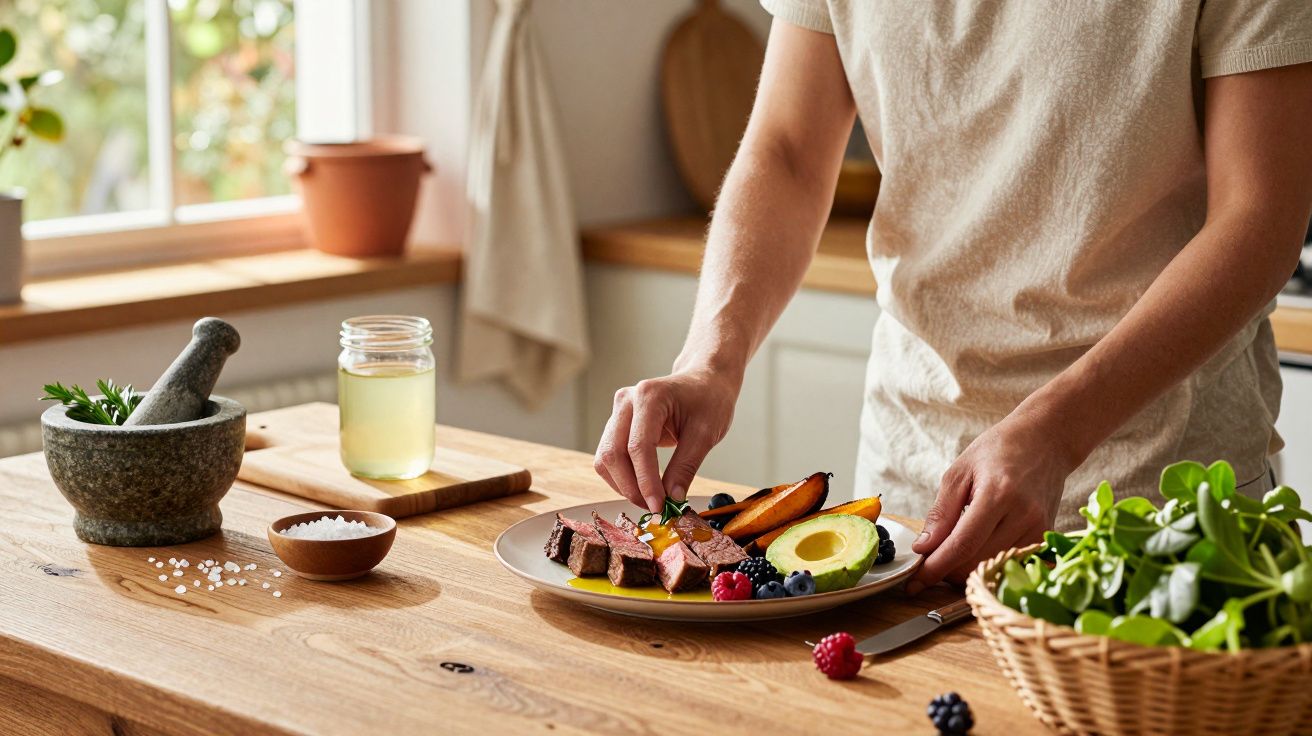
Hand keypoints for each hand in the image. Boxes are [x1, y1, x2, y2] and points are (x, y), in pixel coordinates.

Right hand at [594, 369, 738, 512]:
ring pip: (605, 458)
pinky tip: (643, 487)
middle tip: (655, 508)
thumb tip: (672, 499)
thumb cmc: (709, 400)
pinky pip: (610, 456)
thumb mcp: (706, 434)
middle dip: (631, 487)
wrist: (705, 381)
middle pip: (613, 454)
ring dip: (624, 485)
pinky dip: (622, 477)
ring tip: (650, 499)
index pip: (638, 447)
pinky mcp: (618, 424)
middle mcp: (626, 401)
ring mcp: (619, 411)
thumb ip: (686, 467)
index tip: (659, 505)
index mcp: (649, 396)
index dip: (646, 481)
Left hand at [906, 412, 1077, 593]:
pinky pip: (1010, 563)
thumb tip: (923, 548)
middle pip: (977, 562)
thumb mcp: (960, 472)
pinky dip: (987, 563)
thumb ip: (941, 513)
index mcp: (998, 495)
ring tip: (950, 554)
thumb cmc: (1000, 450)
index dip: (936, 568)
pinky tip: (975, 550)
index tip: (913, 583)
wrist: (1047, 440)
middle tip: (928, 563)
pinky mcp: (1046, 537)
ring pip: (994, 568)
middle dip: (946, 571)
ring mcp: (1040, 529)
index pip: (963, 544)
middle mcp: (1024, 516)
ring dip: (966, 570)